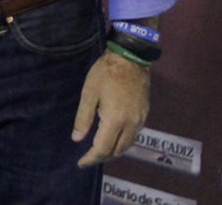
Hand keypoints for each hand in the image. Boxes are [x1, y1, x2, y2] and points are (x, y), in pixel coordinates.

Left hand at [72, 50, 149, 166]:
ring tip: (100, 151)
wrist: (131, 58)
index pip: (103, 148)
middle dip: (102, 157)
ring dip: (114, 151)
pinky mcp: (145, 114)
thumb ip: (83, 118)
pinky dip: (123, 142)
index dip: (91, 158)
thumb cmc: (106, 73)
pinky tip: (114, 138)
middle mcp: (131, 124)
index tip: (80, 163)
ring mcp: (140, 120)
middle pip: (117, 151)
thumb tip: (77, 139)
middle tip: (88, 157)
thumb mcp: (89, 93)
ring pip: (127, 145)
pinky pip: (134, 136)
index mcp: (115, 120)